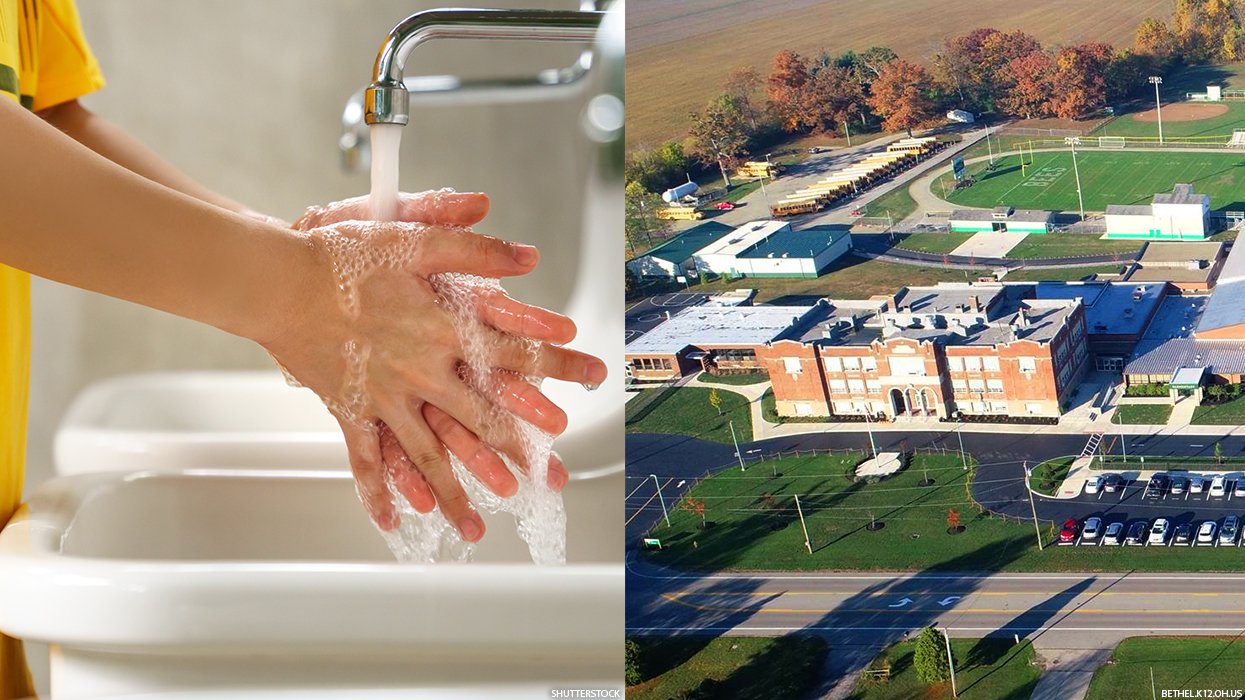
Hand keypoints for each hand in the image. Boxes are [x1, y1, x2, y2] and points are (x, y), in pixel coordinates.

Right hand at [269, 190, 606, 539]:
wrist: (278, 282)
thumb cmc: (344, 257)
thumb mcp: (415, 239)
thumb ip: (475, 250)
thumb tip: (529, 257)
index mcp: (445, 329)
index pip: (516, 351)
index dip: (559, 363)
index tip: (593, 375)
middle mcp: (422, 372)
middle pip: (483, 419)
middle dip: (522, 449)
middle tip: (552, 476)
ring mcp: (386, 398)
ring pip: (429, 456)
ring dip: (457, 492)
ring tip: (478, 528)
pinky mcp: (351, 410)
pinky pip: (366, 459)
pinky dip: (378, 491)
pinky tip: (394, 521)